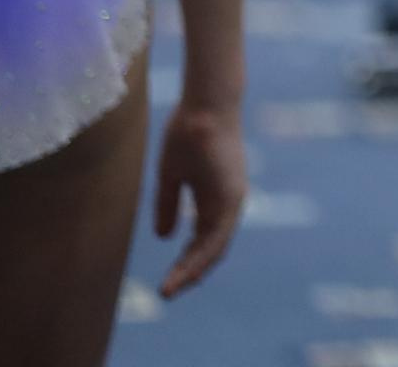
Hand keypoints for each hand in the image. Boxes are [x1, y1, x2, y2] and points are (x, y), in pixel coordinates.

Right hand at [154, 100, 246, 298]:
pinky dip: (201, 256)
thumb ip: (169, 206)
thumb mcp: (171, 176)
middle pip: (212, 248)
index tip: (167, 281)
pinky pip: (218, 235)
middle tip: (168, 292)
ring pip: (216, 247)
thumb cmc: (187, 133)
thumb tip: (165, 236)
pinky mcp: (230, 196)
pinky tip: (185, 271)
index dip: (186, 261)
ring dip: (194, 270)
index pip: (203, 240)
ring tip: (172, 289)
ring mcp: (232, 199)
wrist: (204, 106)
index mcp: (215, 198)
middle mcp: (228, 202)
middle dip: (190, 272)